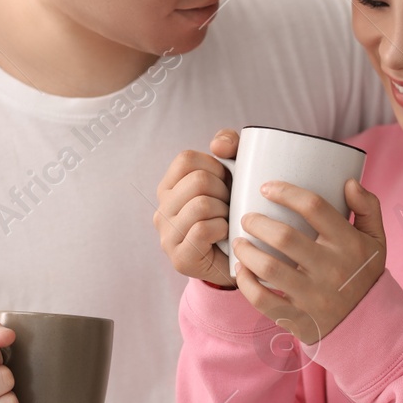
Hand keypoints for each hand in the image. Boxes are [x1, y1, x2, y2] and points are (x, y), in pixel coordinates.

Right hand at [154, 129, 239, 287]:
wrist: (241, 258)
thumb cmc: (234, 213)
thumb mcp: (235, 173)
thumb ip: (229, 145)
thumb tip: (218, 145)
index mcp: (169, 188)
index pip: (186, 159)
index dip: (214, 166)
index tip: (225, 183)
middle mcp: (161, 211)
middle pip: (197, 181)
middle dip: (224, 191)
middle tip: (229, 206)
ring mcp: (167, 236)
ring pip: (201, 205)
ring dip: (225, 212)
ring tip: (227, 221)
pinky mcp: (180, 258)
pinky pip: (204, 229)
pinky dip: (223, 229)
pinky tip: (225, 236)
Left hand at [231, 176, 385, 344]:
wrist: (369, 324)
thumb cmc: (364, 274)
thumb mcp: (375, 240)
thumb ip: (367, 208)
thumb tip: (349, 182)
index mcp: (349, 244)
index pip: (315, 207)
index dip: (286, 193)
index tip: (266, 187)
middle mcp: (331, 268)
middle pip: (284, 237)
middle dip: (257, 223)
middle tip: (247, 219)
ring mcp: (314, 296)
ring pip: (269, 268)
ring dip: (247, 251)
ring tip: (239, 242)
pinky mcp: (299, 318)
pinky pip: (263, 300)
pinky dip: (246, 284)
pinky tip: (242, 270)